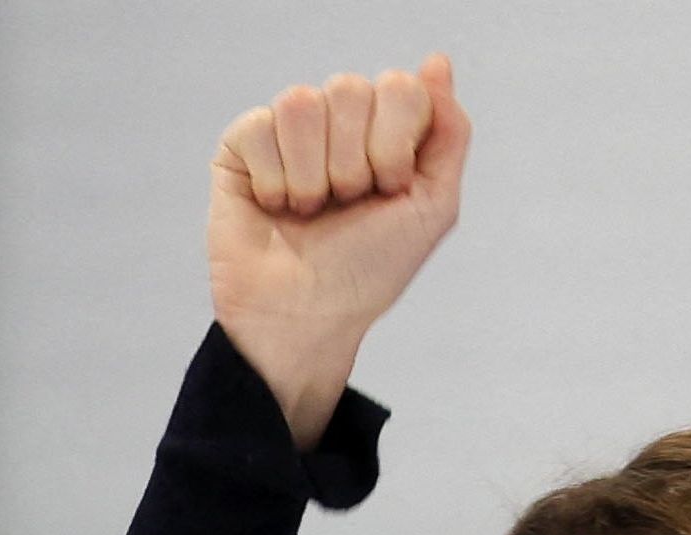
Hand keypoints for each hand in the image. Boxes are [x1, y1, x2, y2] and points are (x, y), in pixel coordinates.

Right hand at [207, 56, 470, 448]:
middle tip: (346, 206)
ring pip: (302, 102)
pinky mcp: (243, 144)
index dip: (395, 143)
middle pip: (350, 89)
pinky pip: (261, 126)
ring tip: (310, 211)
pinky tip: (275, 208)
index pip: (400, 87)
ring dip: (314, 176)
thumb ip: (448, 133)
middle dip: (355, 163)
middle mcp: (338, 123)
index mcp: (384, 131)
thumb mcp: (431, 209)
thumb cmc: (368, 271)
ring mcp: (289, 130)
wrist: (307, 316)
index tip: (389, 190)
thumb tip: (437, 62)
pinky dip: (275, 182)